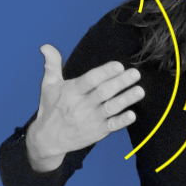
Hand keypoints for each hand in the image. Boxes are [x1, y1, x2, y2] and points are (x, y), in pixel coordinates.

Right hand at [26, 45, 144, 171]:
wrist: (48, 139)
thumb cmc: (51, 108)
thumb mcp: (48, 86)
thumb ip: (52, 65)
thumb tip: (46, 46)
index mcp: (71, 91)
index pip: (90, 80)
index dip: (104, 73)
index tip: (118, 65)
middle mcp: (82, 105)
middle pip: (103, 92)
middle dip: (120, 82)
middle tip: (135, 73)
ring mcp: (91, 119)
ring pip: (110, 108)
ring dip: (125, 99)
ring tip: (139, 91)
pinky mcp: (98, 131)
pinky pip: (112, 126)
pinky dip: (122, 121)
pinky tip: (133, 115)